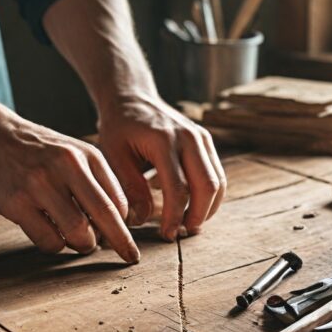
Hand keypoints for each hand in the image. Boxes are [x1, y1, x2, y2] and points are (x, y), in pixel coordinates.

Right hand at [0, 111, 139, 262]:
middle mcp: (65, 166)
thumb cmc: (39, 152)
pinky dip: (56, 246)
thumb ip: (98, 182)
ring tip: (79, 241)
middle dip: (119, 243)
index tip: (128, 243)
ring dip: (83, 245)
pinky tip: (53, 236)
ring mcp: (39, 184)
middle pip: (104, 216)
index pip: (117, 201)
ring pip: (77, 232)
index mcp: (86, 156)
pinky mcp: (17, 202)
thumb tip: (120, 223)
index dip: (125, 227)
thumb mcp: (75, 154)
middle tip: (125, 255)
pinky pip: (48, 240)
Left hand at [97, 94, 226, 239]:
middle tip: (183, 234)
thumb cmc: (119, 128)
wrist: (132, 97)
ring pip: (218, 181)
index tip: (167, 234)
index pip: (178, 188)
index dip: (175, 217)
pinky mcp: (206, 141)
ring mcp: (201, 137)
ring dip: (208, 208)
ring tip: (189, 225)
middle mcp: (189, 137)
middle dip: (198, 216)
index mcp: (164, 141)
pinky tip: (193, 208)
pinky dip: (209, 195)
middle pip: (207, 186)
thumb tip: (143, 220)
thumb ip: (130, 187)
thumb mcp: (114, 156)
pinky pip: (217, 174)